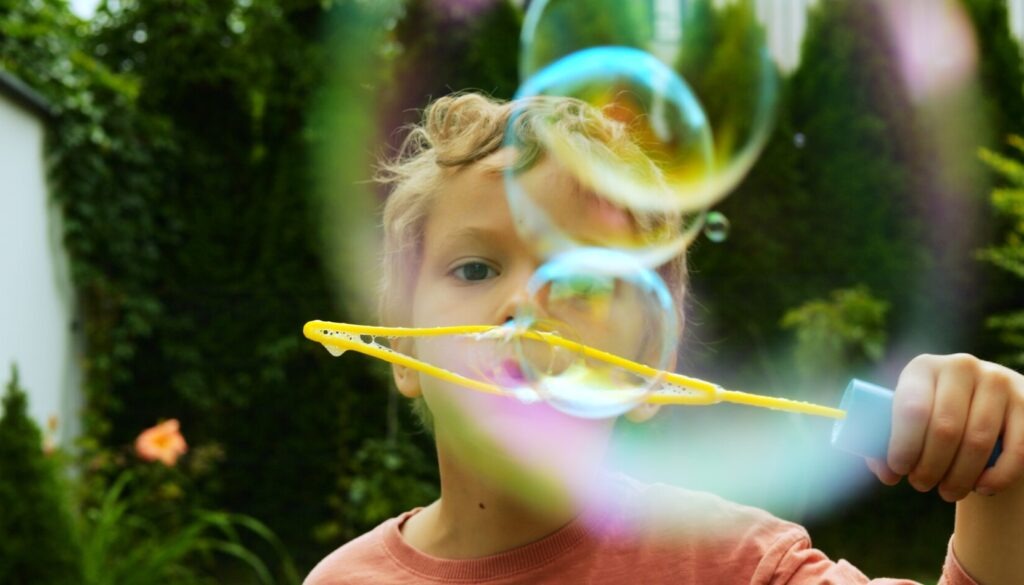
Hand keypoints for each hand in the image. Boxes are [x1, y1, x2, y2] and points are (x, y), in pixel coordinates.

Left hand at [865, 354, 1023, 501]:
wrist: (983, 404)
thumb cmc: (932, 418)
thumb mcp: (907, 420)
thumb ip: (886, 444)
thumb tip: (886, 473)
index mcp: (923, 367)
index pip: (912, 408)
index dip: (904, 445)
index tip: (899, 470)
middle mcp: (961, 366)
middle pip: (945, 429)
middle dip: (930, 467)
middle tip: (921, 485)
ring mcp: (998, 381)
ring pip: (978, 442)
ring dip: (960, 476)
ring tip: (947, 492)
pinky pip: (1017, 449)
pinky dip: (998, 476)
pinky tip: (982, 488)